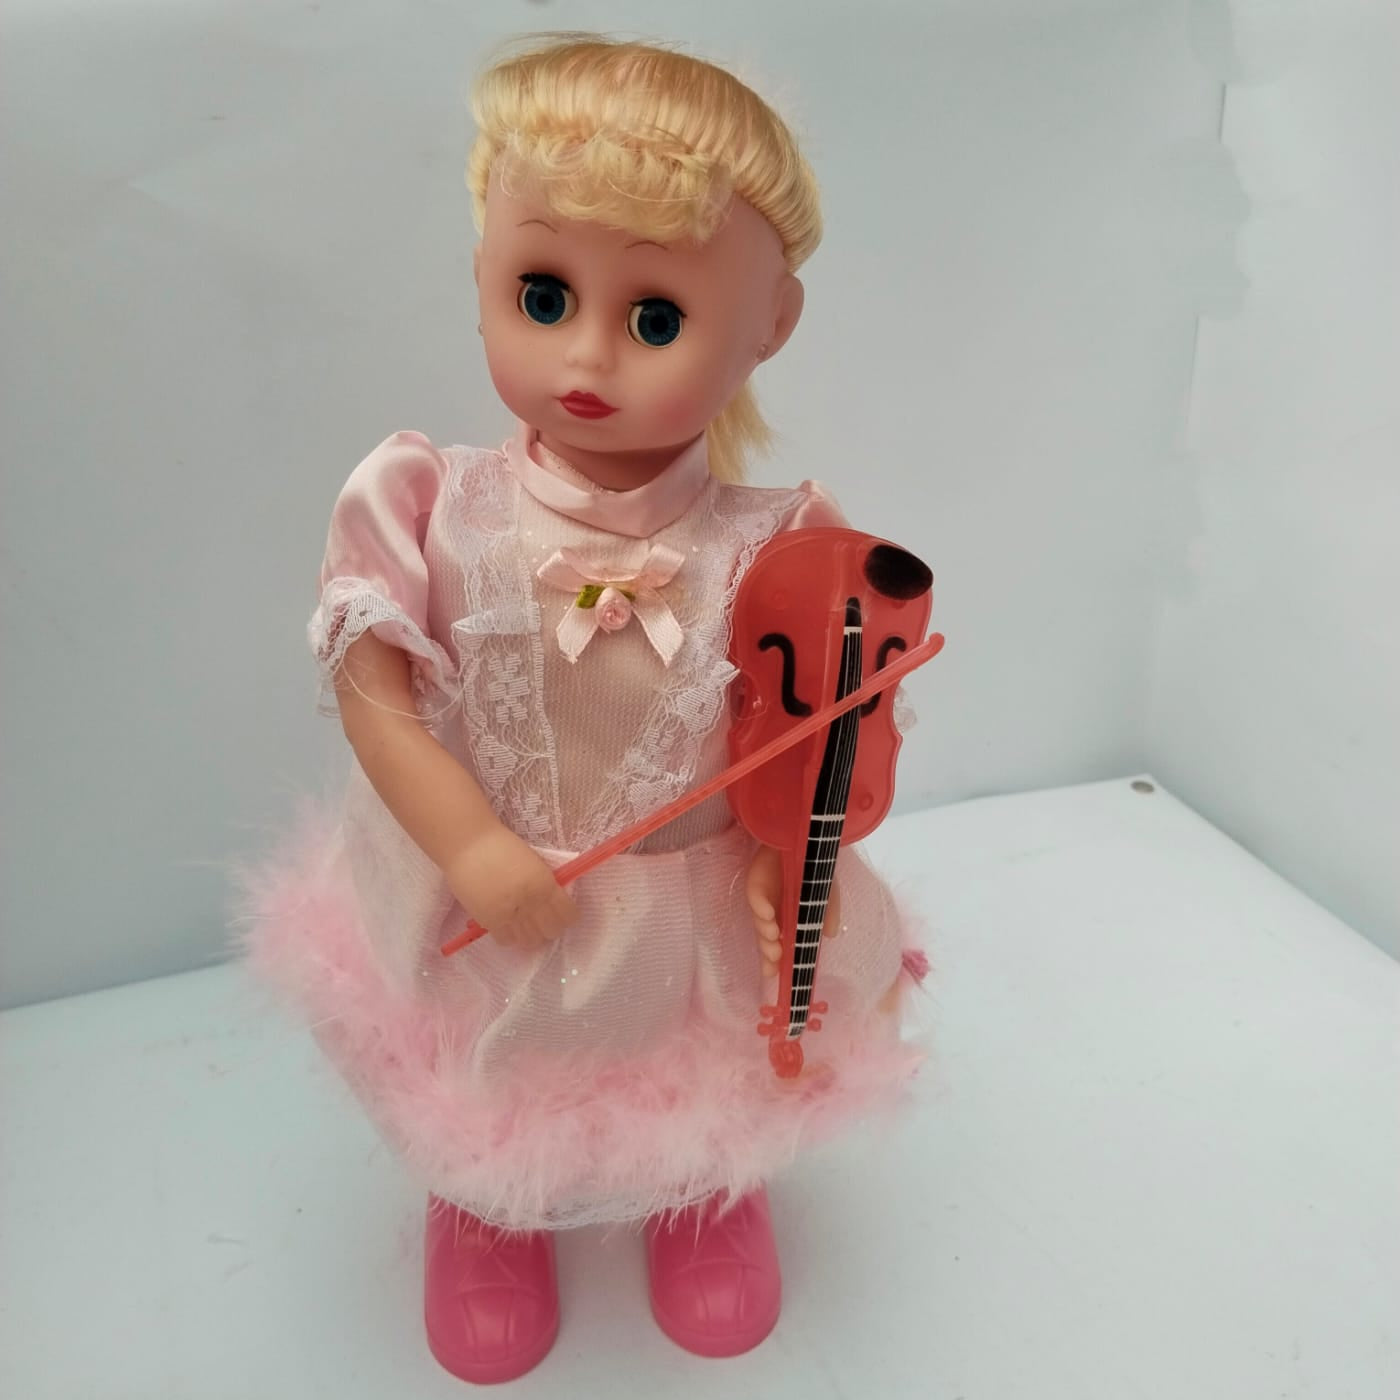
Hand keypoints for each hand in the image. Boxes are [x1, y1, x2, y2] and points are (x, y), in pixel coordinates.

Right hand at [446, 823, 577, 950]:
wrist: (469, 844)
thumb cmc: (502, 846)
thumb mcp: (534, 863)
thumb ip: (545, 884)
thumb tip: (552, 904)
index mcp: (546, 883)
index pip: (568, 916)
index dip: (566, 918)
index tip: (559, 914)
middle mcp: (532, 901)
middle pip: (551, 932)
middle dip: (549, 928)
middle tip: (541, 920)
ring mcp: (511, 914)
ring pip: (530, 941)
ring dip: (530, 935)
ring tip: (523, 924)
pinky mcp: (489, 921)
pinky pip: (507, 941)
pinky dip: (509, 936)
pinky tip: (506, 924)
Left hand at [746, 845, 841, 979]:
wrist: (804, 839)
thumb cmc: (814, 867)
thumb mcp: (827, 894)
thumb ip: (829, 914)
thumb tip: (831, 936)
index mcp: (790, 917)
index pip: (782, 943)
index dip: (778, 960)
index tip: (778, 976)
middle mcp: (775, 911)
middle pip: (768, 939)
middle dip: (769, 954)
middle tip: (773, 965)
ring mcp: (764, 898)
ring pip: (761, 924)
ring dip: (766, 936)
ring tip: (774, 942)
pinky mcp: (756, 884)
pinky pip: (756, 901)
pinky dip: (761, 911)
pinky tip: (769, 918)